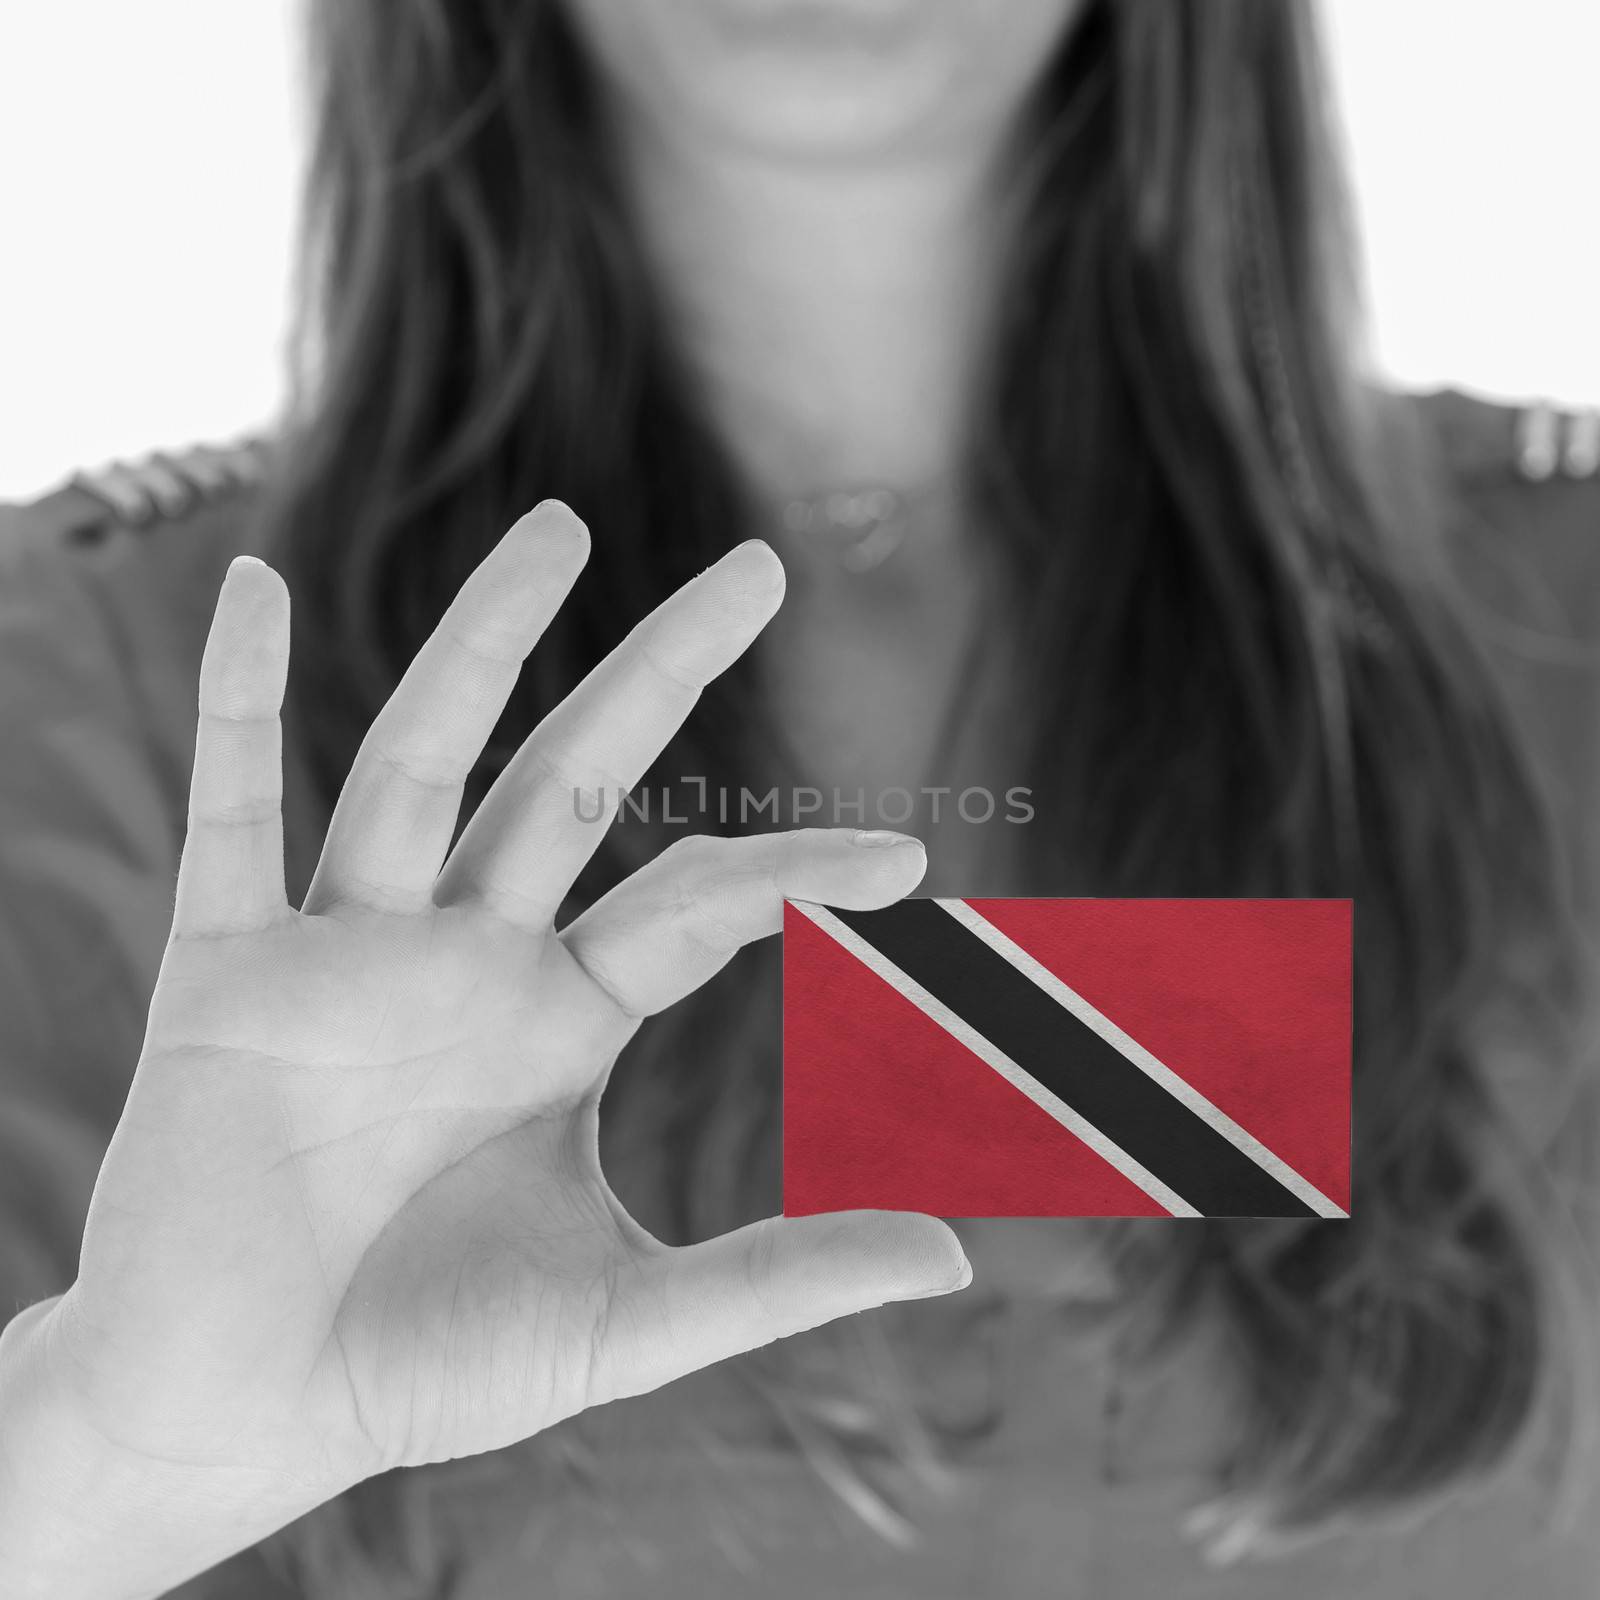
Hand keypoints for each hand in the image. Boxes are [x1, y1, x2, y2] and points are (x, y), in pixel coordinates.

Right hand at [5, 503, 965, 1595]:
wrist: (240, 1419)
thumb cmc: (423, 1366)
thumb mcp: (625, 1320)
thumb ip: (782, 1278)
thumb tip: (959, 1257)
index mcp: (560, 1021)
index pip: (699, 904)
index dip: (801, 873)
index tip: (913, 864)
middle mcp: (466, 959)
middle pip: (575, 779)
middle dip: (663, 671)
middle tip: (763, 565)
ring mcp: (347, 953)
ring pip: (422, 762)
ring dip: (485, 644)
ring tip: (562, 528)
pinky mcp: (226, 975)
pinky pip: (226, 814)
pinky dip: (235, 703)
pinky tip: (252, 589)